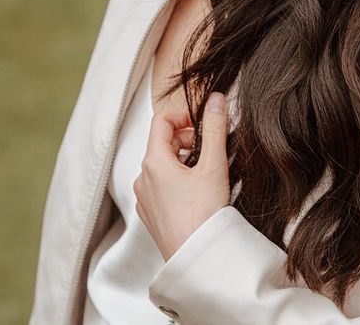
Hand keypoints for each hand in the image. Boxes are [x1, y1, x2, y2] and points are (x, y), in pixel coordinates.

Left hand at [134, 92, 230, 260]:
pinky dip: (178, 180)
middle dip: (188, 139)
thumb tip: (217, 99)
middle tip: (211, 150)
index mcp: (153, 162)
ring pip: (162, 165)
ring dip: (184, 160)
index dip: (183, 115)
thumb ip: (215, 128)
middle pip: (163, 142)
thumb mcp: (214, 165)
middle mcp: (142, 178)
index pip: (161, 120)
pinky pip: (161, 186)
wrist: (197, 260)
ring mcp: (144, 198)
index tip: (204, 124)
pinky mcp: (151, 215)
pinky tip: (199, 193)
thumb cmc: (204, 215)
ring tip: (208, 172)